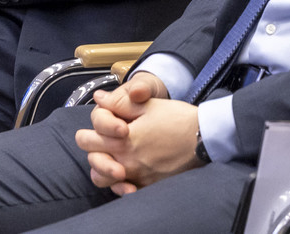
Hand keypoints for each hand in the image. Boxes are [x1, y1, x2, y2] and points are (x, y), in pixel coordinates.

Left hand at [76, 74, 200, 193]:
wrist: (203, 138)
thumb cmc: (177, 119)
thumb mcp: (147, 105)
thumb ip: (119, 103)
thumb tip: (99, 98)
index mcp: (122, 140)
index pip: (86, 140)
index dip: (92, 130)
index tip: (108, 125)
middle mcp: (126, 162)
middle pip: (92, 161)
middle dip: (94, 150)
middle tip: (105, 142)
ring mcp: (137, 177)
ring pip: (103, 180)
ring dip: (103, 169)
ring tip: (114, 158)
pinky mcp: (148, 186)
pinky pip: (124, 191)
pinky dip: (120, 185)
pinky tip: (127, 174)